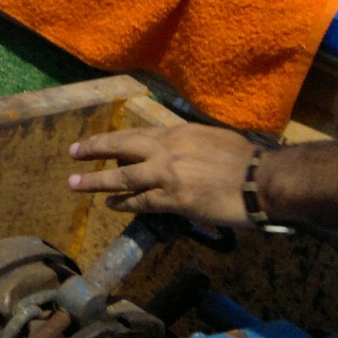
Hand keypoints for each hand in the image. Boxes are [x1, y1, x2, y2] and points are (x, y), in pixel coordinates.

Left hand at [67, 124, 258, 225]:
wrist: (265, 180)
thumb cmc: (248, 160)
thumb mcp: (213, 138)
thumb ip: (189, 141)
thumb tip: (176, 149)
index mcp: (179, 132)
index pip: (138, 133)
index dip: (114, 138)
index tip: (96, 140)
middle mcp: (168, 149)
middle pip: (121, 146)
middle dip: (94, 149)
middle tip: (73, 152)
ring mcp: (169, 174)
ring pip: (124, 177)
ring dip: (96, 181)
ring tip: (75, 183)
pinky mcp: (175, 199)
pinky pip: (142, 201)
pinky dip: (124, 203)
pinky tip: (112, 205)